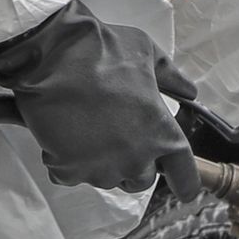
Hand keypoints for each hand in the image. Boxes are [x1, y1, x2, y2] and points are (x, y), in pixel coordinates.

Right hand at [0, 0, 197, 198]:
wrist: (50, 55)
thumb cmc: (101, 51)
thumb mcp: (146, 53)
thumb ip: (171, 77)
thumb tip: (188, 90)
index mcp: (161, 133)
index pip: (184, 175)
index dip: (186, 183)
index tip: (185, 188)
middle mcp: (136, 158)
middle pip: (141, 181)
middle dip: (134, 165)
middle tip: (120, 139)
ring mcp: (101, 168)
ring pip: (106, 179)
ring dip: (101, 163)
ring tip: (88, 131)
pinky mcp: (69, 170)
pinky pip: (71, 175)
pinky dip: (67, 161)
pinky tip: (64, 135)